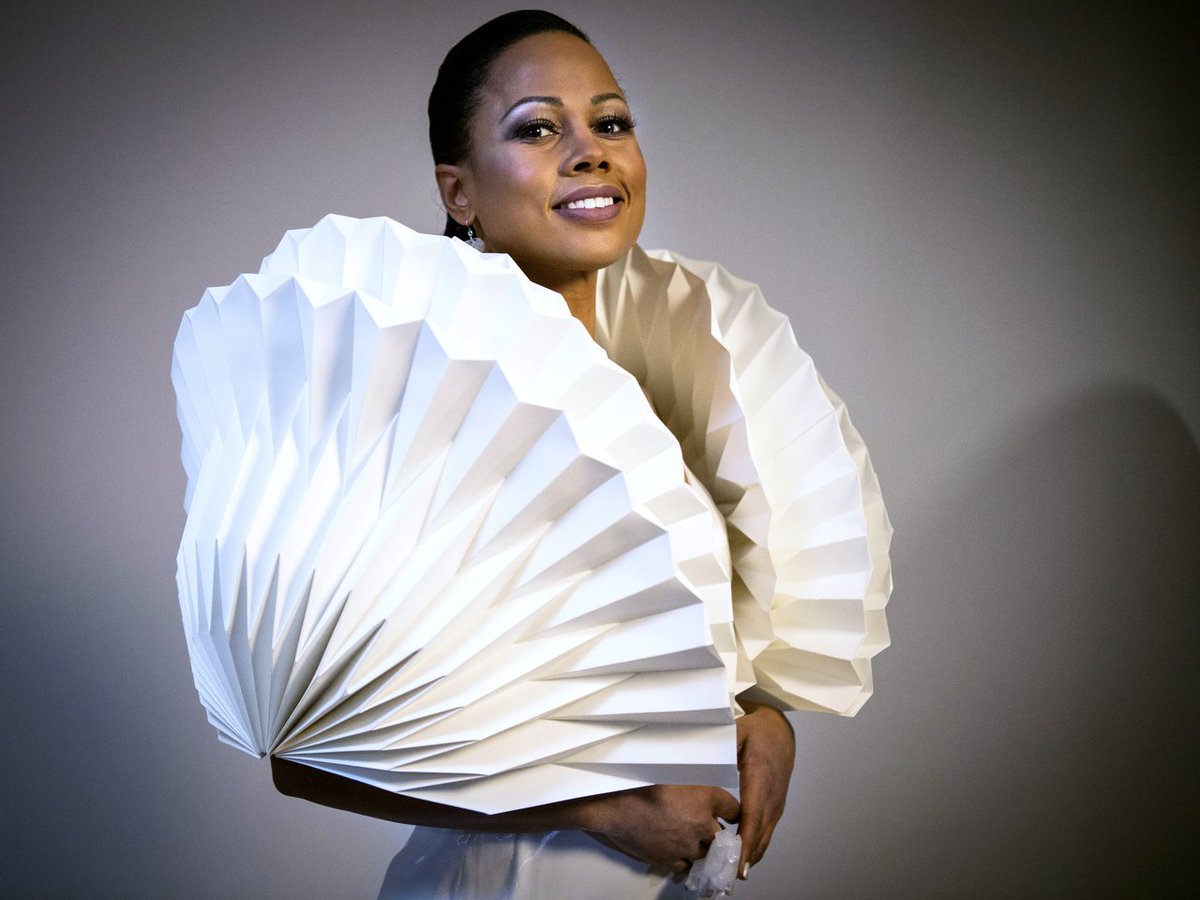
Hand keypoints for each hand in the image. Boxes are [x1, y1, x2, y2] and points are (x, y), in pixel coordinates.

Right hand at [580, 784, 739, 878]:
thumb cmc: (641, 781)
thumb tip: (704, 776)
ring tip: (695, 841)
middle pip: (723, 837)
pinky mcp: (669, 859)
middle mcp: (702, 824)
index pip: (733, 808)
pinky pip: (686, 866)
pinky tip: (681, 853)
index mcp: (707, 797)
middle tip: (712, 828)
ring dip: (704, 849)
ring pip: (707, 855)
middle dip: (719, 833)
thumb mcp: (675, 768)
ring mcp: (687, 846)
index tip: (729, 812)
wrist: (615, 804)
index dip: (730, 810)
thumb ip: (696, 776)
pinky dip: (686, 861)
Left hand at [735, 700, 794, 877]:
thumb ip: (721, 744)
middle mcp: (771, 796)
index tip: (737, 862)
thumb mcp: (737, 731)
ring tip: (732, 873)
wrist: (781, 732)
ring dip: (751, 855)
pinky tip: (743, 858)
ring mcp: (776, 803)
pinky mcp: (776, 806)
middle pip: (759, 833)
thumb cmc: (757, 731)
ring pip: (764, 835)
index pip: (752, 816)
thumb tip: (703, 752)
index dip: (745, 841)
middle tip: (727, 875)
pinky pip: (766, 830)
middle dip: (745, 857)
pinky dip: (755, 846)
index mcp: (760, 778)